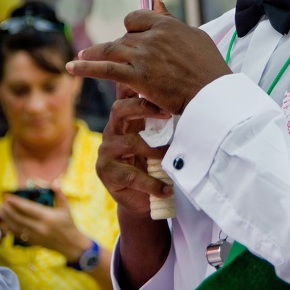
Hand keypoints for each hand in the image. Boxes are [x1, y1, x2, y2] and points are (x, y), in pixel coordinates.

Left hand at [0, 185, 84, 256]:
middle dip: (8, 210)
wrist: (70, 243)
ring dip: (7, 219)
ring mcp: (35, 236)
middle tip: (2, 202)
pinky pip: (19, 235)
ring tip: (1, 211)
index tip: (8, 197)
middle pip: (19, 218)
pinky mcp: (33, 242)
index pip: (28, 208)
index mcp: (48, 216)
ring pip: (16, 227)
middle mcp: (39, 227)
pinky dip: (11, 228)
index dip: (17, 202)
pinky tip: (7, 222)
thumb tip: (55, 182)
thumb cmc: (68, 224)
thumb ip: (59, 194)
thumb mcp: (66, 207)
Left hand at [66, 0, 231, 114]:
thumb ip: (169, 17)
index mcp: (166, 25)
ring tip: (80, 58)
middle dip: (118, 48)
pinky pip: (105, 70)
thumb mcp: (193, 35)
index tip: (130, 37)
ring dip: (93, 54)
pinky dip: (86, 68)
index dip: (131, 28)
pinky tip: (73, 68)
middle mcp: (152, 37)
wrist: (212, 94)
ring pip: (111, 50)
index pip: (135, 18)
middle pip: (123, 37)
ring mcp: (143, 56)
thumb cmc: (208, 66)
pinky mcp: (137, 77)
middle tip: (115, 59)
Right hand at [96, 95, 173, 215]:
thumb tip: (183, 99)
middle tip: (168, 114)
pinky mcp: (106, 172)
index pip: (125, 96)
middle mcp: (112, 131)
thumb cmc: (152, 164)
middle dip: (143, 108)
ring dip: (154, 151)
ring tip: (172, 161)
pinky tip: (166, 189)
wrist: (142, 199)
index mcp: (124, 120)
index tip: (164, 93)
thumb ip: (161, 122)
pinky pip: (131, 175)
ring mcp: (106, 151)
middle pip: (119, 109)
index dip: (140, 91)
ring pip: (130, 143)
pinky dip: (151, 183)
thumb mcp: (157, 140)